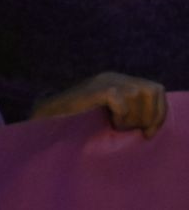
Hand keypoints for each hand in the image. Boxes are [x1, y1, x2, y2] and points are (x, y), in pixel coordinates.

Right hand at [31, 72, 167, 136]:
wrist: (50, 120)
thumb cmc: (81, 124)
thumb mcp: (111, 116)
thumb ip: (130, 112)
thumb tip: (152, 123)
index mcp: (119, 82)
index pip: (156, 90)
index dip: (159, 112)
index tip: (148, 133)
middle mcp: (113, 77)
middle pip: (151, 91)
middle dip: (148, 115)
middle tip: (131, 130)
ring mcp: (103, 80)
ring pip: (138, 94)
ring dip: (133, 116)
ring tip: (117, 126)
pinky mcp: (95, 89)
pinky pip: (121, 100)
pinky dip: (121, 115)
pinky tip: (110, 122)